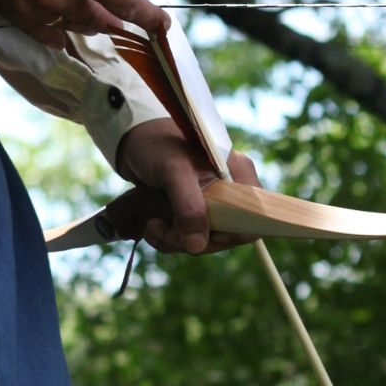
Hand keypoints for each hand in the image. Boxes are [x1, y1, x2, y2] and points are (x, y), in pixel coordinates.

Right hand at [0, 0, 167, 47]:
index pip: (125, 2)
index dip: (148, 16)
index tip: (162, 24)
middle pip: (100, 20)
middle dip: (115, 20)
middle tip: (122, 19)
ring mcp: (39, 9)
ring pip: (73, 26)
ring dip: (88, 24)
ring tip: (95, 20)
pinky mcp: (16, 13)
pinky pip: (44, 34)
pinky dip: (57, 34)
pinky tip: (62, 34)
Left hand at [114, 121, 262, 254]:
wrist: (132, 139)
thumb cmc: (156, 145)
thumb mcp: (173, 172)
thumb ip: (189, 207)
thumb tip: (197, 245)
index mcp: (238, 175)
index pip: (253, 220)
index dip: (228, 235)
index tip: (199, 235)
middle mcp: (229, 191)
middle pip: (225, 236)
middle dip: (191, 240)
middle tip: (161, 230)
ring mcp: (211, 202)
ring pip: (203, 239)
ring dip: (174, 240)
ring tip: (151, 226)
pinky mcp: (192, 209)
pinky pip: (188, 236)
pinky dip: (169, 237)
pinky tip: (151, 226)